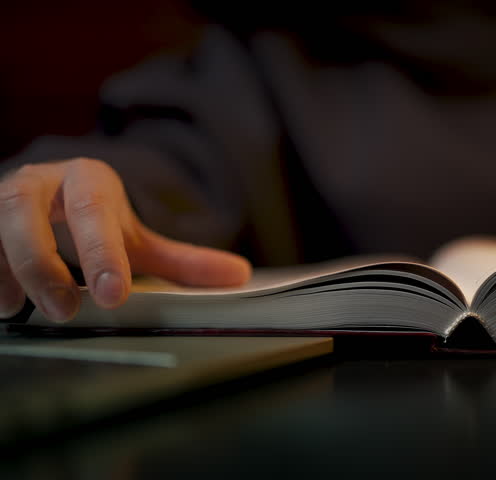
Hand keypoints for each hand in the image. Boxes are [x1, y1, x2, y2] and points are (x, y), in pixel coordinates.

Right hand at [0, 158, 250, 322]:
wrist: (45, 194)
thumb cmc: (94, 220)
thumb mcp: (134, 238)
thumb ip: (180, 260)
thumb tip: (240, 275)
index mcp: (87, 180)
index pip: (94, 211)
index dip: (102, 253)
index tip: (112, 296)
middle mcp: (38, 180)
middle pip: (27, 210)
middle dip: (42, 262)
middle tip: (63, 311)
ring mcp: (0, 195)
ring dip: (2, 266)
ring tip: (11, 310)